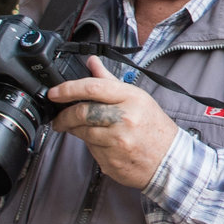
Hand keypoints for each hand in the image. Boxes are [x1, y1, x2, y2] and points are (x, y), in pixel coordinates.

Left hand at [48, 55, 179, 189]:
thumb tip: (92, 62)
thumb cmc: (153, 127)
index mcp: (132, 98)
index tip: (54, 92)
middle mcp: (125, 119)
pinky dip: (89, 145)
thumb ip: (109, 81)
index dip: (68, 89)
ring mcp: (118, 141)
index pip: (93, 87)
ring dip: (74, 130)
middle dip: (64, 115)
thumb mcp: (137, 98)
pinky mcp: (111, 160)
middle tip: (58, 117)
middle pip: (82, 112)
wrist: (169, 160)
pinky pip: (90, 150)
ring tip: (77, 129)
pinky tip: (99, 142)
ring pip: (82, 132)